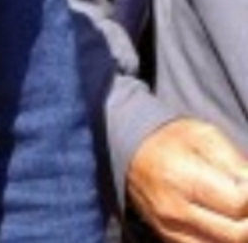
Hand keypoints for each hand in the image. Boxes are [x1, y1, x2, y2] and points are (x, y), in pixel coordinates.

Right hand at [126, 118, 247, 241]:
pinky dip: (225, 238)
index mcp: (180, 178)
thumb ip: (235, 162)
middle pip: (238, 233)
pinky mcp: (170, 239)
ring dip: (241, 230)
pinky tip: (228, 221)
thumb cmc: (171, 140)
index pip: (238, 203)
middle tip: (247, 201)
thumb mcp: (204, 136)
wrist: (133, 153)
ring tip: (239, 211)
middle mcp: (173, 210)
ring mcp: (170, 230)